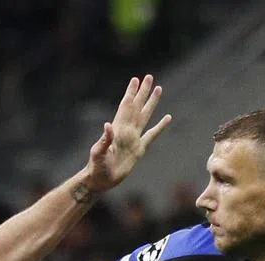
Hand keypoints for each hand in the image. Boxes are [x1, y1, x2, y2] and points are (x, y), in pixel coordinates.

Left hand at [82, 74, 171, 191]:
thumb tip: (108, 125)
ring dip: (151, 103)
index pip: (126, 106)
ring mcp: (134, 139)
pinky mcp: (139, 149)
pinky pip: (152, 135)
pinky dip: (160, 126)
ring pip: (145, 116)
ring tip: (159, 89)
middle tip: (149, 77)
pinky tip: (167, 118)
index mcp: (118, 129)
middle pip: (137, 106)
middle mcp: (127, 131)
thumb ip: (104, 140)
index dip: (131, 93)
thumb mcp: (98, 153)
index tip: (136, 79)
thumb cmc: (96, 166)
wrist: (101, 180)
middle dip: (143, 92)